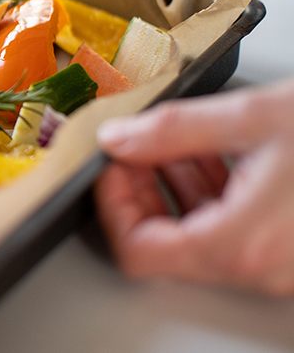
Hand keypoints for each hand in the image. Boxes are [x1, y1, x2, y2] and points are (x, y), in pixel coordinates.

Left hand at [95, 79, 293, 295]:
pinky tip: (217, 154)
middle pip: (167, 245)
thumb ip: (175, 131)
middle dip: (142, 190)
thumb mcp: (256, 118)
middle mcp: (265, 269)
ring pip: (204, 238)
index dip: (112, 204)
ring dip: (178, 188)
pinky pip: (241, 232)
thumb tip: (121, 137)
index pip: (139, 250)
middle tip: (135, 148)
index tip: (110, 165)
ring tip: (173, 144)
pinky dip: (217, 195)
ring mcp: (286, 265)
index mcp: (244, 245)